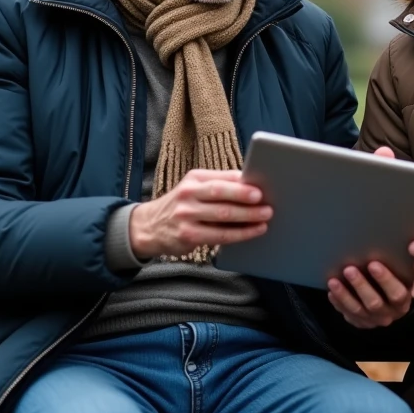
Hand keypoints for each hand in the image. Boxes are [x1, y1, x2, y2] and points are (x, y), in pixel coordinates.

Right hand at [128, 169, 271, 259]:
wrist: (148, 226)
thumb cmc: (181, 205)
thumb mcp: (194, 188)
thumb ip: (218, 186)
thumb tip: (251, 185)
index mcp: (194, 178)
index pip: (221, 177)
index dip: (242, 181)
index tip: (261, 185)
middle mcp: (188, 194)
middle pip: (221, 193)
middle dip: (245, 197)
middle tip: (265, 201)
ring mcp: (186, 215)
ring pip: (222, 215)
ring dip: (247, 217)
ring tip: (265, 217)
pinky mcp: (188, 235)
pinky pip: (219, 235)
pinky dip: (239, 234)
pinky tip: (252, 232)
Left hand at [327, 261, 413, 327]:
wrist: (391, 301)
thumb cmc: (397, 279)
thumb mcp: (404, 274)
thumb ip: (404, 264)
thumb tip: (403, 241)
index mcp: (402, 301)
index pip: (396, 293)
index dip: (385, 280)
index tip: (373, 264)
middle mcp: (389, 314)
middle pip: (374, 303)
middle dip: (360, 286)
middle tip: (349, 269)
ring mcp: (373, 320)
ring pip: (357, 310)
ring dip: (344, 295)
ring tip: (333, 280)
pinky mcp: (359, 322)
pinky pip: (347, 315)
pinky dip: (338, 303)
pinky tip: (331, 292)